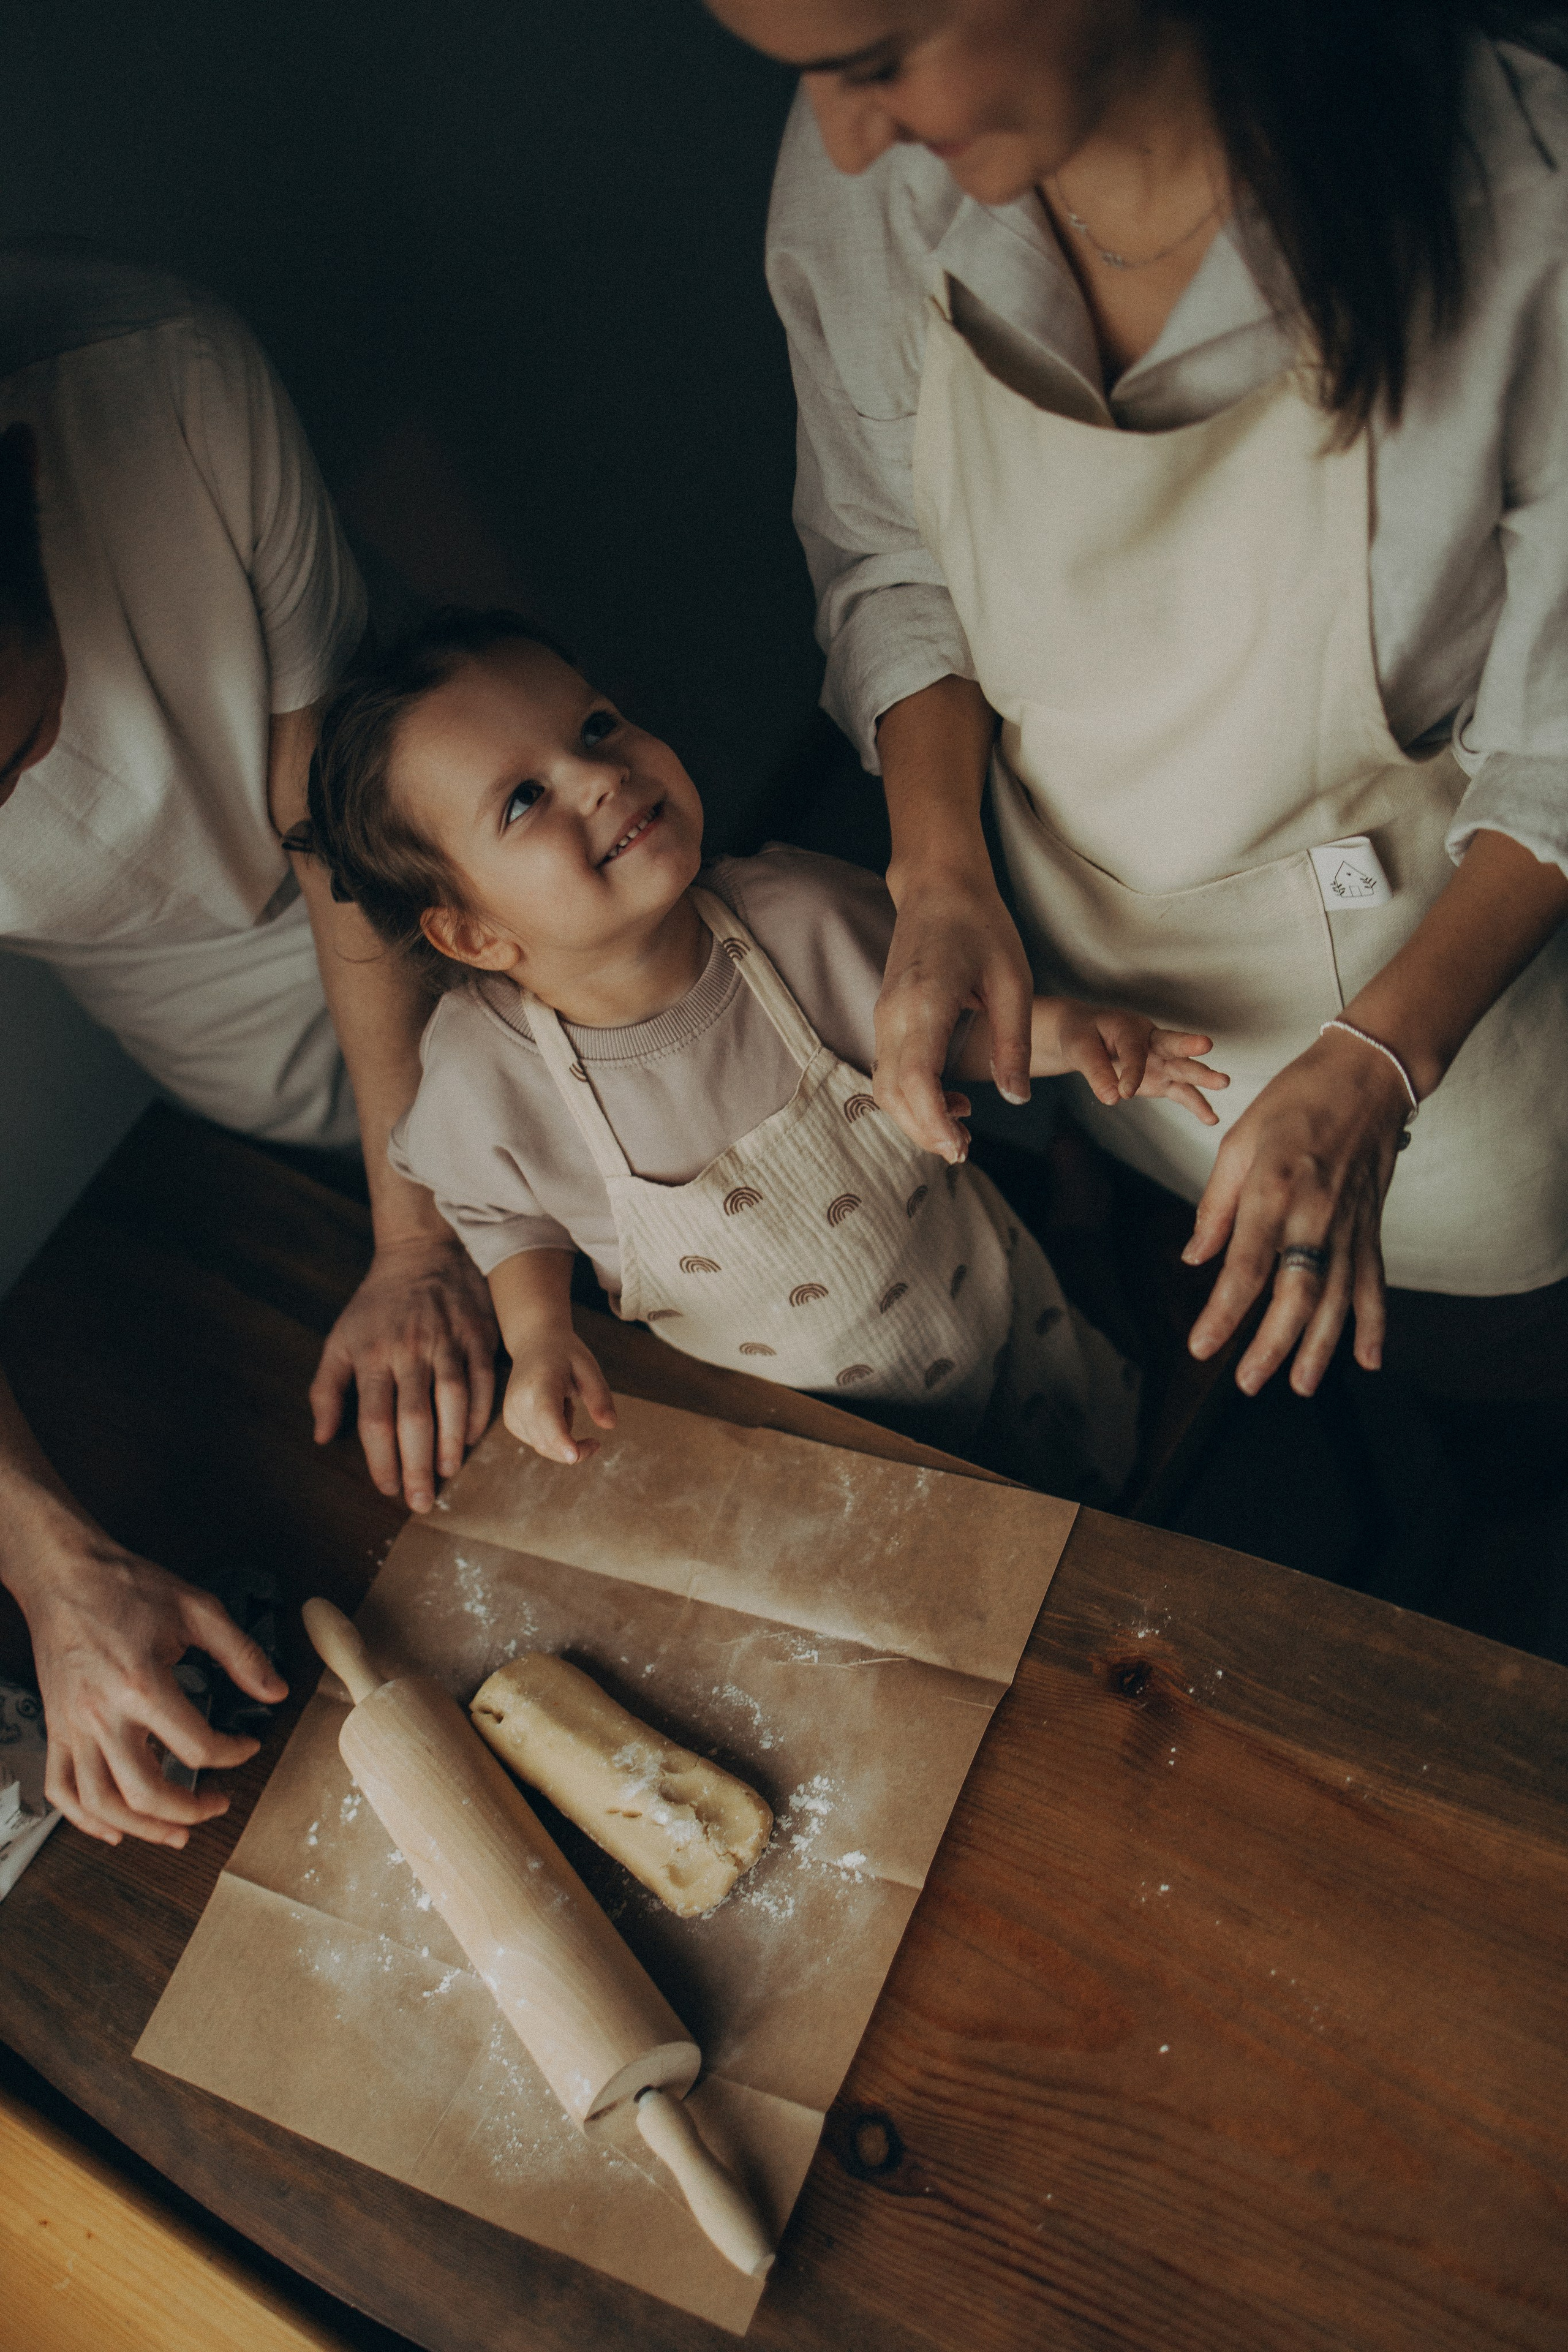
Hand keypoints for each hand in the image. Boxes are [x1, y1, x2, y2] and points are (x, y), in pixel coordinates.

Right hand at [11, 1534, 287, 1846]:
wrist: (65, 1573)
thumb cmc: (127, 1586)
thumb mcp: (197, 1609)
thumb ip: (242, 1653)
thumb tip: (277, 1692)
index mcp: (142, 1684)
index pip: (196, 1746)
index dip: (233, 1754)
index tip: (248, 1746)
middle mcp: (101, 1714)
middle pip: (144, 1791)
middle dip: (188, 1811)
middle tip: (218, 1805)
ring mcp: (71, 1727)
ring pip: (100, 1803)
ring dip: (141, 1829)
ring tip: (175, 1833)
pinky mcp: (54, 1728)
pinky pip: (60, 1790)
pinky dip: (84, 1820)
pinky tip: (112, 1828)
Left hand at [311, 1233, 498, 1511]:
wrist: (423, 1251)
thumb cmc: (377, 1304)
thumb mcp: (340, 1339)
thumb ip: (326, 1389)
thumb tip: (322, 1436)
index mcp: (372, 1356)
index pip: (375, 1420)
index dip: (380, 1460)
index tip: (386, 1488)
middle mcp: (409, 1351)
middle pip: (413, 1418)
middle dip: (415, 1466)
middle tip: (421, 1501)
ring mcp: (447, 1343)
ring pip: (451, 1402)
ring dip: (450, 1444)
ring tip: (446, 1474)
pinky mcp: (477, 1335)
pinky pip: (482, 1382)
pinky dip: (479, 1414)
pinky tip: (473, 1439)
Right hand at [501, 1331, 616, 1465]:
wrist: (534, 1344)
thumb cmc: (565, 1354)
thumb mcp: (588, 1367)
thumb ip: (600, 1396)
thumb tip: (610, 1425)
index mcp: (539, 1385)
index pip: (547, 1417)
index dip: (561, 1441)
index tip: (575, 1456)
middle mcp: (519, 1402)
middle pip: (548, 1444)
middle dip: (576, 1450)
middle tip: (595, 1443)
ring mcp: (511, 1414)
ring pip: (544, 1447)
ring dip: (564, 1436)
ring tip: (565, 1402)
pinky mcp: (511, 1423)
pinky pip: (539, 1442)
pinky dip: (554, 1434)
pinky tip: (555, 1409)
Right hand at [875, 869, 1034, 1158]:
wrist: (939, 884)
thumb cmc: (982, 925)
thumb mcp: (1014, 982)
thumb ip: (1014, 1043)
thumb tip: (1017, 1099)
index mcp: (926, 1002)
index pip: (916, 1079)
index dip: (933, 1121)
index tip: (960, 1145)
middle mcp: (893, 1013)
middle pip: (892, 1093)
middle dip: (923, 1131)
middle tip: (964, 1151)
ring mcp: (883, 1015)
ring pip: (884, 1086)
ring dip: (914, 1118)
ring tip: (958, 1132)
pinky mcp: (886, 1016)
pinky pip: (888, 1070)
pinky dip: (910, 1097)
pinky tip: (948, 1101)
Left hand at [1053, 1005, 1228, 1123]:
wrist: (1085, 1037)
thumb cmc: (1082, 1036)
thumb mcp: (1081, 1049)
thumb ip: (1097, 1073)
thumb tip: (1112, 1099)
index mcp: (1129, 1027)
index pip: (1134, 1050)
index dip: (1132, 1071)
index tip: (1124, 1093)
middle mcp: (1150, 1041)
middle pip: (1171, 1045)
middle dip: (1187, 1046)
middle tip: (1206, 1043)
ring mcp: (1160, 1060)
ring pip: (1182, 1068)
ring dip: (1202, 1076)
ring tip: (1224, 1082)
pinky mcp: (1162, 1078)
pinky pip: (1181, 1092)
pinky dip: (1196, 1105)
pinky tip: (1211, 1119)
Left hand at [1183, 1028, 1412, 1396]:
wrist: (1366, 1076)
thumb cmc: (1294, 1102)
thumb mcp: (1237, 1142)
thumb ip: (1216, 1206)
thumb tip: (1193, 1258)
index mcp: (1272, 1190)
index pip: (1245, 1266)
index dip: (1223, 1313)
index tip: (1201, 1347)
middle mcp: (1314, 1214)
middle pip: (1296, 1294)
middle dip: (1272, 1344)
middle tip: (1248, 1383)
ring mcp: (1349, 1224)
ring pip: (1337, 1298)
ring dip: (1319, 1347)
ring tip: (1299, 1386)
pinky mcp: (1371, 1227)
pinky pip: (1374, 1282)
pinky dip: (1374, 1323)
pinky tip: (1367, 1360)